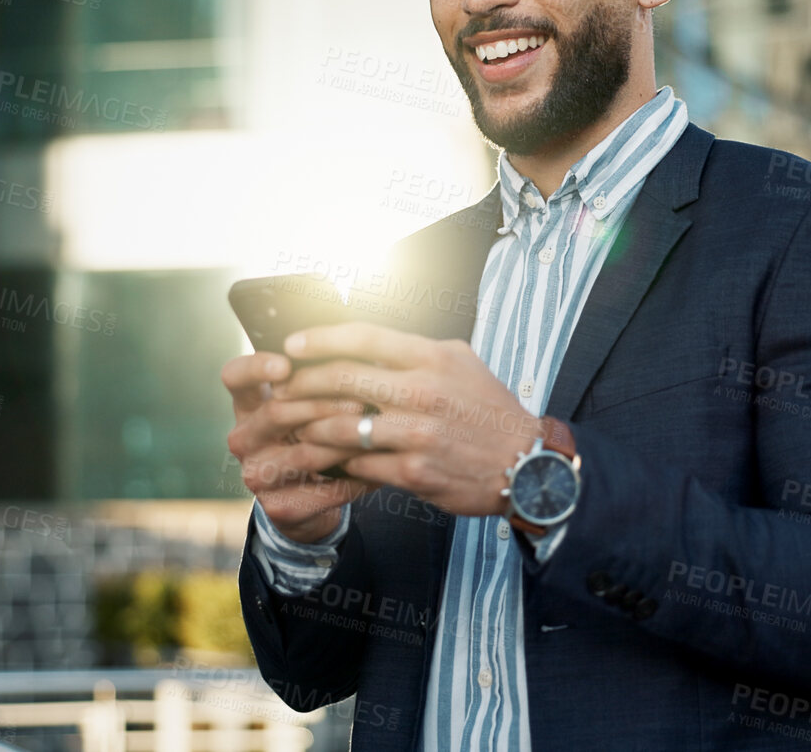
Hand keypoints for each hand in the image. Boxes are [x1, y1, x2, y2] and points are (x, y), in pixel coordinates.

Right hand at [221, 350, 380, 542]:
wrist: (311, 500)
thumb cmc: (316, 434)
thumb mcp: (309, 403)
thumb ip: (319, 376)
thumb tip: (361, 347)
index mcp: (247, 404)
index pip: (234, 376)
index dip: (256, 367)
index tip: (285, 364)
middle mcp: (243, 438)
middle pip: (276, 412)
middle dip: (322, 403)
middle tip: (359, 401)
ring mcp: (256, 475)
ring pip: (303, 452)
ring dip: (344, 441)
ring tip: (376, 431)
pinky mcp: (278, 508)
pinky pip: (322, 489)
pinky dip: (354, 477)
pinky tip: (376, 468)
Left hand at [277, 323, 543, 517]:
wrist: (527, 464)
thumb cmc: (489, 410)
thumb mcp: (462, 362)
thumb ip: (417, 350)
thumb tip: (370, 341)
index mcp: (433, 358)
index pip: (364, 337)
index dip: (320, 338)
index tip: (292, 344)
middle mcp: (424, 391)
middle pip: (343, 378)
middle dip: (303, 383)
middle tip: (283, 390)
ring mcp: (418, 434)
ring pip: (343, 427)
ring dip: (312, 428)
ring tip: (297, 428)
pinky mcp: (415, 472)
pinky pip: (361, 464)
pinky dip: (339, 462)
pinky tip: (327, 460)